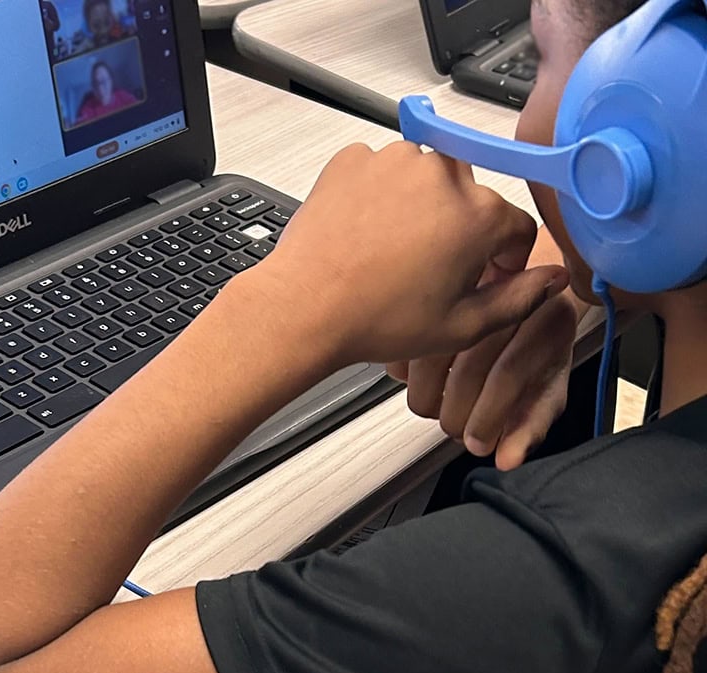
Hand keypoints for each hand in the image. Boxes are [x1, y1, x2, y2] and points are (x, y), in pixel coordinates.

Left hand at [247, 142, 568, 368]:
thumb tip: (553, 279)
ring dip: (417, 209)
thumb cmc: (376, 318)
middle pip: (468, 200)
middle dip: (458, 232)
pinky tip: (365, 234)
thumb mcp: (462, 325)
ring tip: (391, 253)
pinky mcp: (354, 159)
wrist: (304, 306)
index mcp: (478, 212)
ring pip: (424, 182)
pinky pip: (380, 173)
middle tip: (427, 271)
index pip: (515, 227)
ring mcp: (394, 160)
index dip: (502, 260)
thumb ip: (520, 299)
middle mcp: (441, 173)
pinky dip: (377, 196)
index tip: (481, 277)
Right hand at [387, 286, 578, 469]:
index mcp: (549, 322)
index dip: (489, 416)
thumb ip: (532, 421)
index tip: (476, 444)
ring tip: (434, 408)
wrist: (537, 276)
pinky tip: (416, 378)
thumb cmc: (542, 337)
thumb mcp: (548, 381)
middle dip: (456, 409)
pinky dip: (407, 361)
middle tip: (453, 429)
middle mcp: (511, 299)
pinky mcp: (440, 287)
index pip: (510, 374)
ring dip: (427, 389)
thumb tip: (507, 459)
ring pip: (434, 346)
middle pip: (470, 362)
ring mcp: (473, 288)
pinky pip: (411, 330)